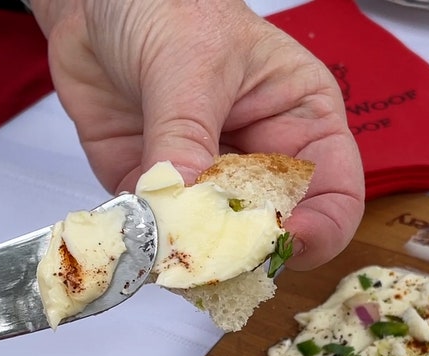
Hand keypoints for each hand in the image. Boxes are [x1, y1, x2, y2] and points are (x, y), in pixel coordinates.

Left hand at [30, 0, 364, 270]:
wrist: (94, 0)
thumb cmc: (168, 7)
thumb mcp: (188, 65)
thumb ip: (186, 137)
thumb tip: (187, 208)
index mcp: (300, 121)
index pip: (334, 193)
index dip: (319, 229)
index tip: (280, 243)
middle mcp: (260, 160)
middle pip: (274, 232)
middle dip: (246, 252)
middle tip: (213, 258)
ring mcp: (207, 181)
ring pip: (215, 244)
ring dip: (190, 254)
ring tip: (165, 249)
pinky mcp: (155, 193)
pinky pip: (158, 234)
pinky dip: (146, 242)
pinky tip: (135, 232)